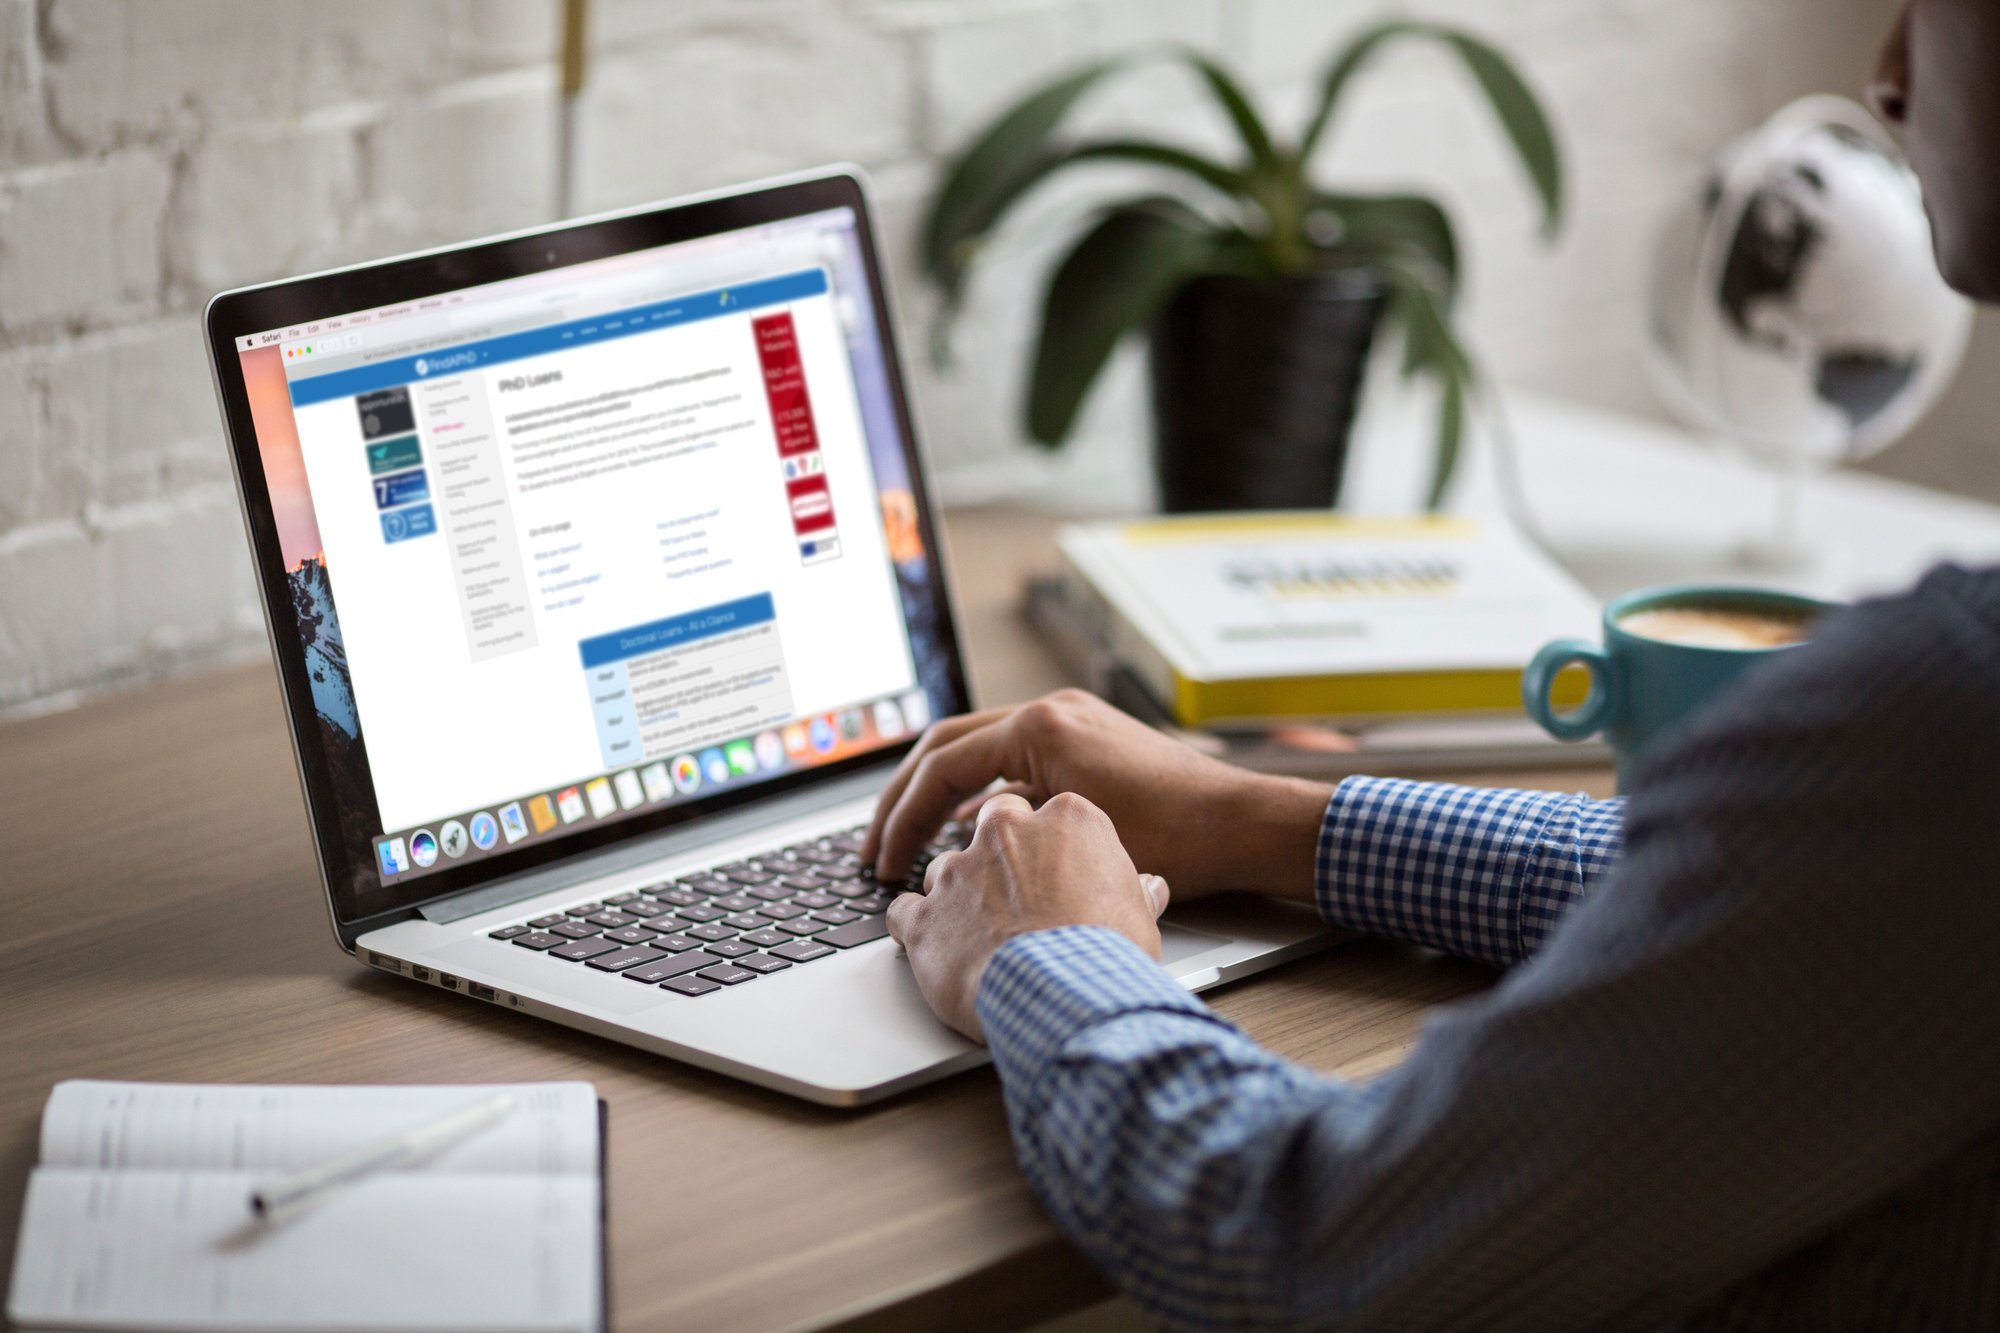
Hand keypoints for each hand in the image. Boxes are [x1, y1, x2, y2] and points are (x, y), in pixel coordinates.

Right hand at [863, 689, 1330, 901]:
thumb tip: (955, 846)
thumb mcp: (1074, 839)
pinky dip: (983, 795)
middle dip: (904, 799)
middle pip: (946, 746)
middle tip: (876, 848)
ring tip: (911, 844)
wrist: (1244, 825)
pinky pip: (1013, 760)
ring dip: (939, 795)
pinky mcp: (1086, 740)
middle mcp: (1052, 711)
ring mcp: (1070, 720)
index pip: (942, 765)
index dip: (902, 818)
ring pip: (977, 750)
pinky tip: (971, 837)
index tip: (883, 861)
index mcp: (1042, 726)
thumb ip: (1005, 832)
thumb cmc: (1176, 840)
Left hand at [887, 791, 1169, 1040]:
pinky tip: (935, 949)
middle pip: (992, 827)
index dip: (1052, 849)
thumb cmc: (1107, 955)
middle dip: (999, 856)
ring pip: (946, 869)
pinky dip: (915, 927)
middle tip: (1016, 896)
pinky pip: (904, 911)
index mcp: (1065, 820)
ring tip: (981, 936)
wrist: (1063, 996)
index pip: (1049, 815)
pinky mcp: (924, 916)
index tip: (1057, 873)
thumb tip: (1149, 889)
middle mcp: (1005, 832)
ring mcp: (958, 871)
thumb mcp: (1140, 917)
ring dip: (958, 896)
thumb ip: (1134, 892)